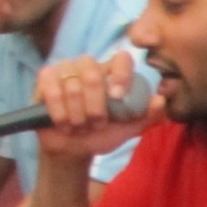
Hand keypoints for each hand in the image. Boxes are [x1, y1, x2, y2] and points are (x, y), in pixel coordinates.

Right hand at [33, 48, 160, 161]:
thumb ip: (147, 116)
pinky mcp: (45, 78)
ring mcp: (65, 69)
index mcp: (111, 73)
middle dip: (95, 108)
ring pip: (73, 87)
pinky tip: (63, 123)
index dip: (121, 76)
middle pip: (93, 76)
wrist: (73, 147)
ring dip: (78, 116)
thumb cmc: (101, 134)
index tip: (118, 98)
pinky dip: (60, 114)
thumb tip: (161, 100)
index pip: (121, 59)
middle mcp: (88, 65)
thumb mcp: (128, 129)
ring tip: (80, 126)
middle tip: (96, 124)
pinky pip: (53, 92)